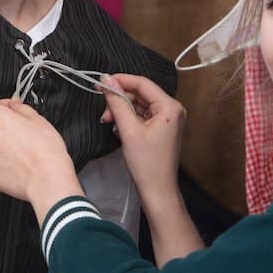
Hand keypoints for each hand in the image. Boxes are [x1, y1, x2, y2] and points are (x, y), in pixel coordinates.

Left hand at [0, 99, 83, 223]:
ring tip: (20, 153)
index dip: (1, 107)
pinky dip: (0, 164)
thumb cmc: (45, 150)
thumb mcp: (38, 118)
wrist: (46, 179)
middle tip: (20, 136)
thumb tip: (14, 105)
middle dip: (1, 130)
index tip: (11, 112)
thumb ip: (20, 107)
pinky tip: (16, 165)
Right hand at [100, 74, 185, 204]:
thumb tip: (106, 81)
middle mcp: (172, 109)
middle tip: (103, 111)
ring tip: (109, 122)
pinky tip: (118, 128)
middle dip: (120, 100)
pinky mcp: (161, 128)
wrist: (157, 191)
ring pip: (139, 104)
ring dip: (122, 110)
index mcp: (169, 107)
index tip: (100, 83)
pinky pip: (142, 115)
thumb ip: (117, 102)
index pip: (142, 84)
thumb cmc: (146, 163)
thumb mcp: (128, 130)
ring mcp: (167, 119)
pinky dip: (128, 119)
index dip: (120, 80)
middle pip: (140, 94)